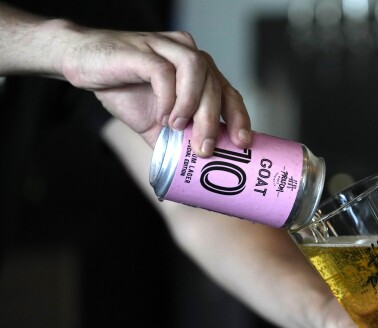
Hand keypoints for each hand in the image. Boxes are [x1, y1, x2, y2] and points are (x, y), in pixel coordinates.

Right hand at [60, 25, 250, 154]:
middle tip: (205, 149)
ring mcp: (166, 47)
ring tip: (179, 129)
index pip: (228, 92)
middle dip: (214, 121)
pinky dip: (167, 98)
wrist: (83, 64)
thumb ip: (175, 142)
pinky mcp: (142, 49)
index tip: (242, 142)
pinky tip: (161, 117)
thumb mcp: (155, 124)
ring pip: (196, 70)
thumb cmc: (124, 89)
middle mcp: (188, 54)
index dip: (239, 117)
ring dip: (193, 105)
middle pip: (215, 85)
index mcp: (199, 73)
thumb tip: (191, 179)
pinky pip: (163, 71)